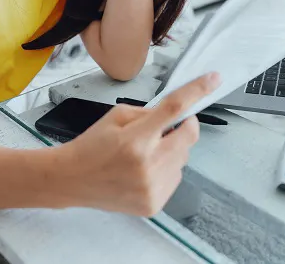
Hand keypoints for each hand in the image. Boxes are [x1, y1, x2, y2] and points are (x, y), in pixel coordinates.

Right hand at [56, 72, 219, 216]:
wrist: (72, 180)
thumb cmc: (91, 146)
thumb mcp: (116, 116)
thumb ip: (149, 113)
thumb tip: (178, 114)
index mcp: (136, 139)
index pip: (174, 109)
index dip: (197, 92)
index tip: (213, 80)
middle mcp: (147, 166)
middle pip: (188, 137)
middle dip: (182, 128)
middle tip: (163, 129)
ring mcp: (152, 188)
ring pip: (184, 159)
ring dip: (172, 151)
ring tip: (145, 156)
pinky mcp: (153, 204)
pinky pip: (175, 178)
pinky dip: (166, 170)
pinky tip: (143, 172)